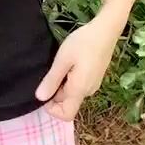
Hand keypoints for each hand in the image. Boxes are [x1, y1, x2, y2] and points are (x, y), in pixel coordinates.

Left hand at [34, 7, 126, 121]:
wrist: (105, 30)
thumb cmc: (83, 43)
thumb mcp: (62, 60)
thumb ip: (52, 80)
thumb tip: (40, 98)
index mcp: (80, 90)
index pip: (66, 115)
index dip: (52, 109)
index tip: (45, 90)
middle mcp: (88, 91)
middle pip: (68, 103)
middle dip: (55, 92)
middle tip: (53, 70)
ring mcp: (93, 84)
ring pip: (72, 93)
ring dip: (62, 84)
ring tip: (61, 64)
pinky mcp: (95, 77)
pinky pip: (79, 85)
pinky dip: (70, 79)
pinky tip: (70, 62)